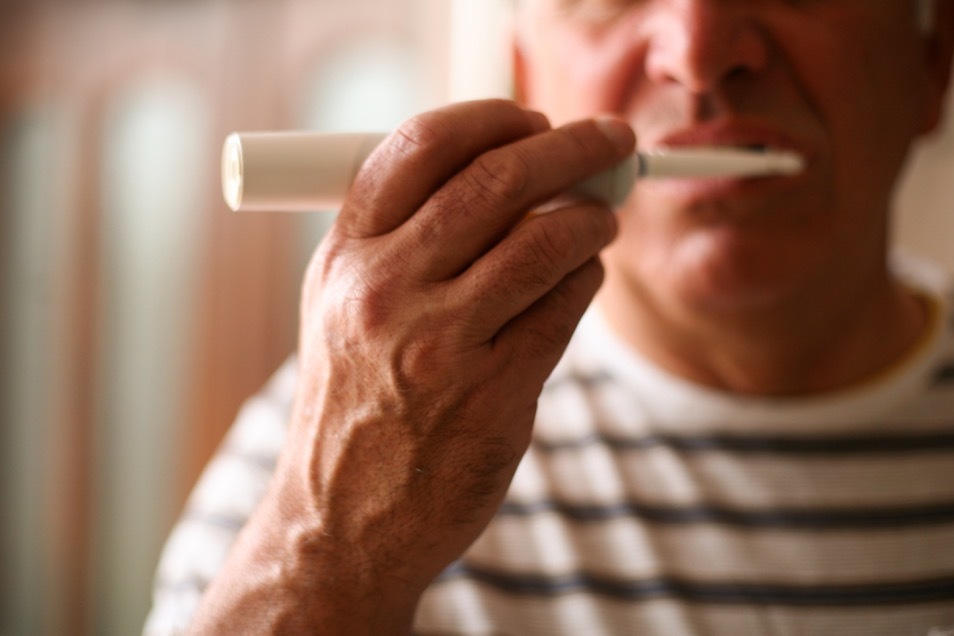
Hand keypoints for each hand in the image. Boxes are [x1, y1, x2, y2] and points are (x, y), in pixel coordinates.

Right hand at [190, 99, 635, 633]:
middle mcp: (385, 292)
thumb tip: (501, 169)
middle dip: (570, 147)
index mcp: (345, 258)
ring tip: (602, 216)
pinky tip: (584, 278)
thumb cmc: (354, 403)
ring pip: (545, 241)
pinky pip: (564, 309)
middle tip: (611, 141)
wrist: (342, 520)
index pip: (421, 147)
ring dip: (591, 217)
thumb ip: (401, 237)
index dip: (491, 118)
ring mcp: (439, 345)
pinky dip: (587, 280)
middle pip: (496, 181)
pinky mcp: (492, 394)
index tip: (532, 117)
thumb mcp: (344, 308)